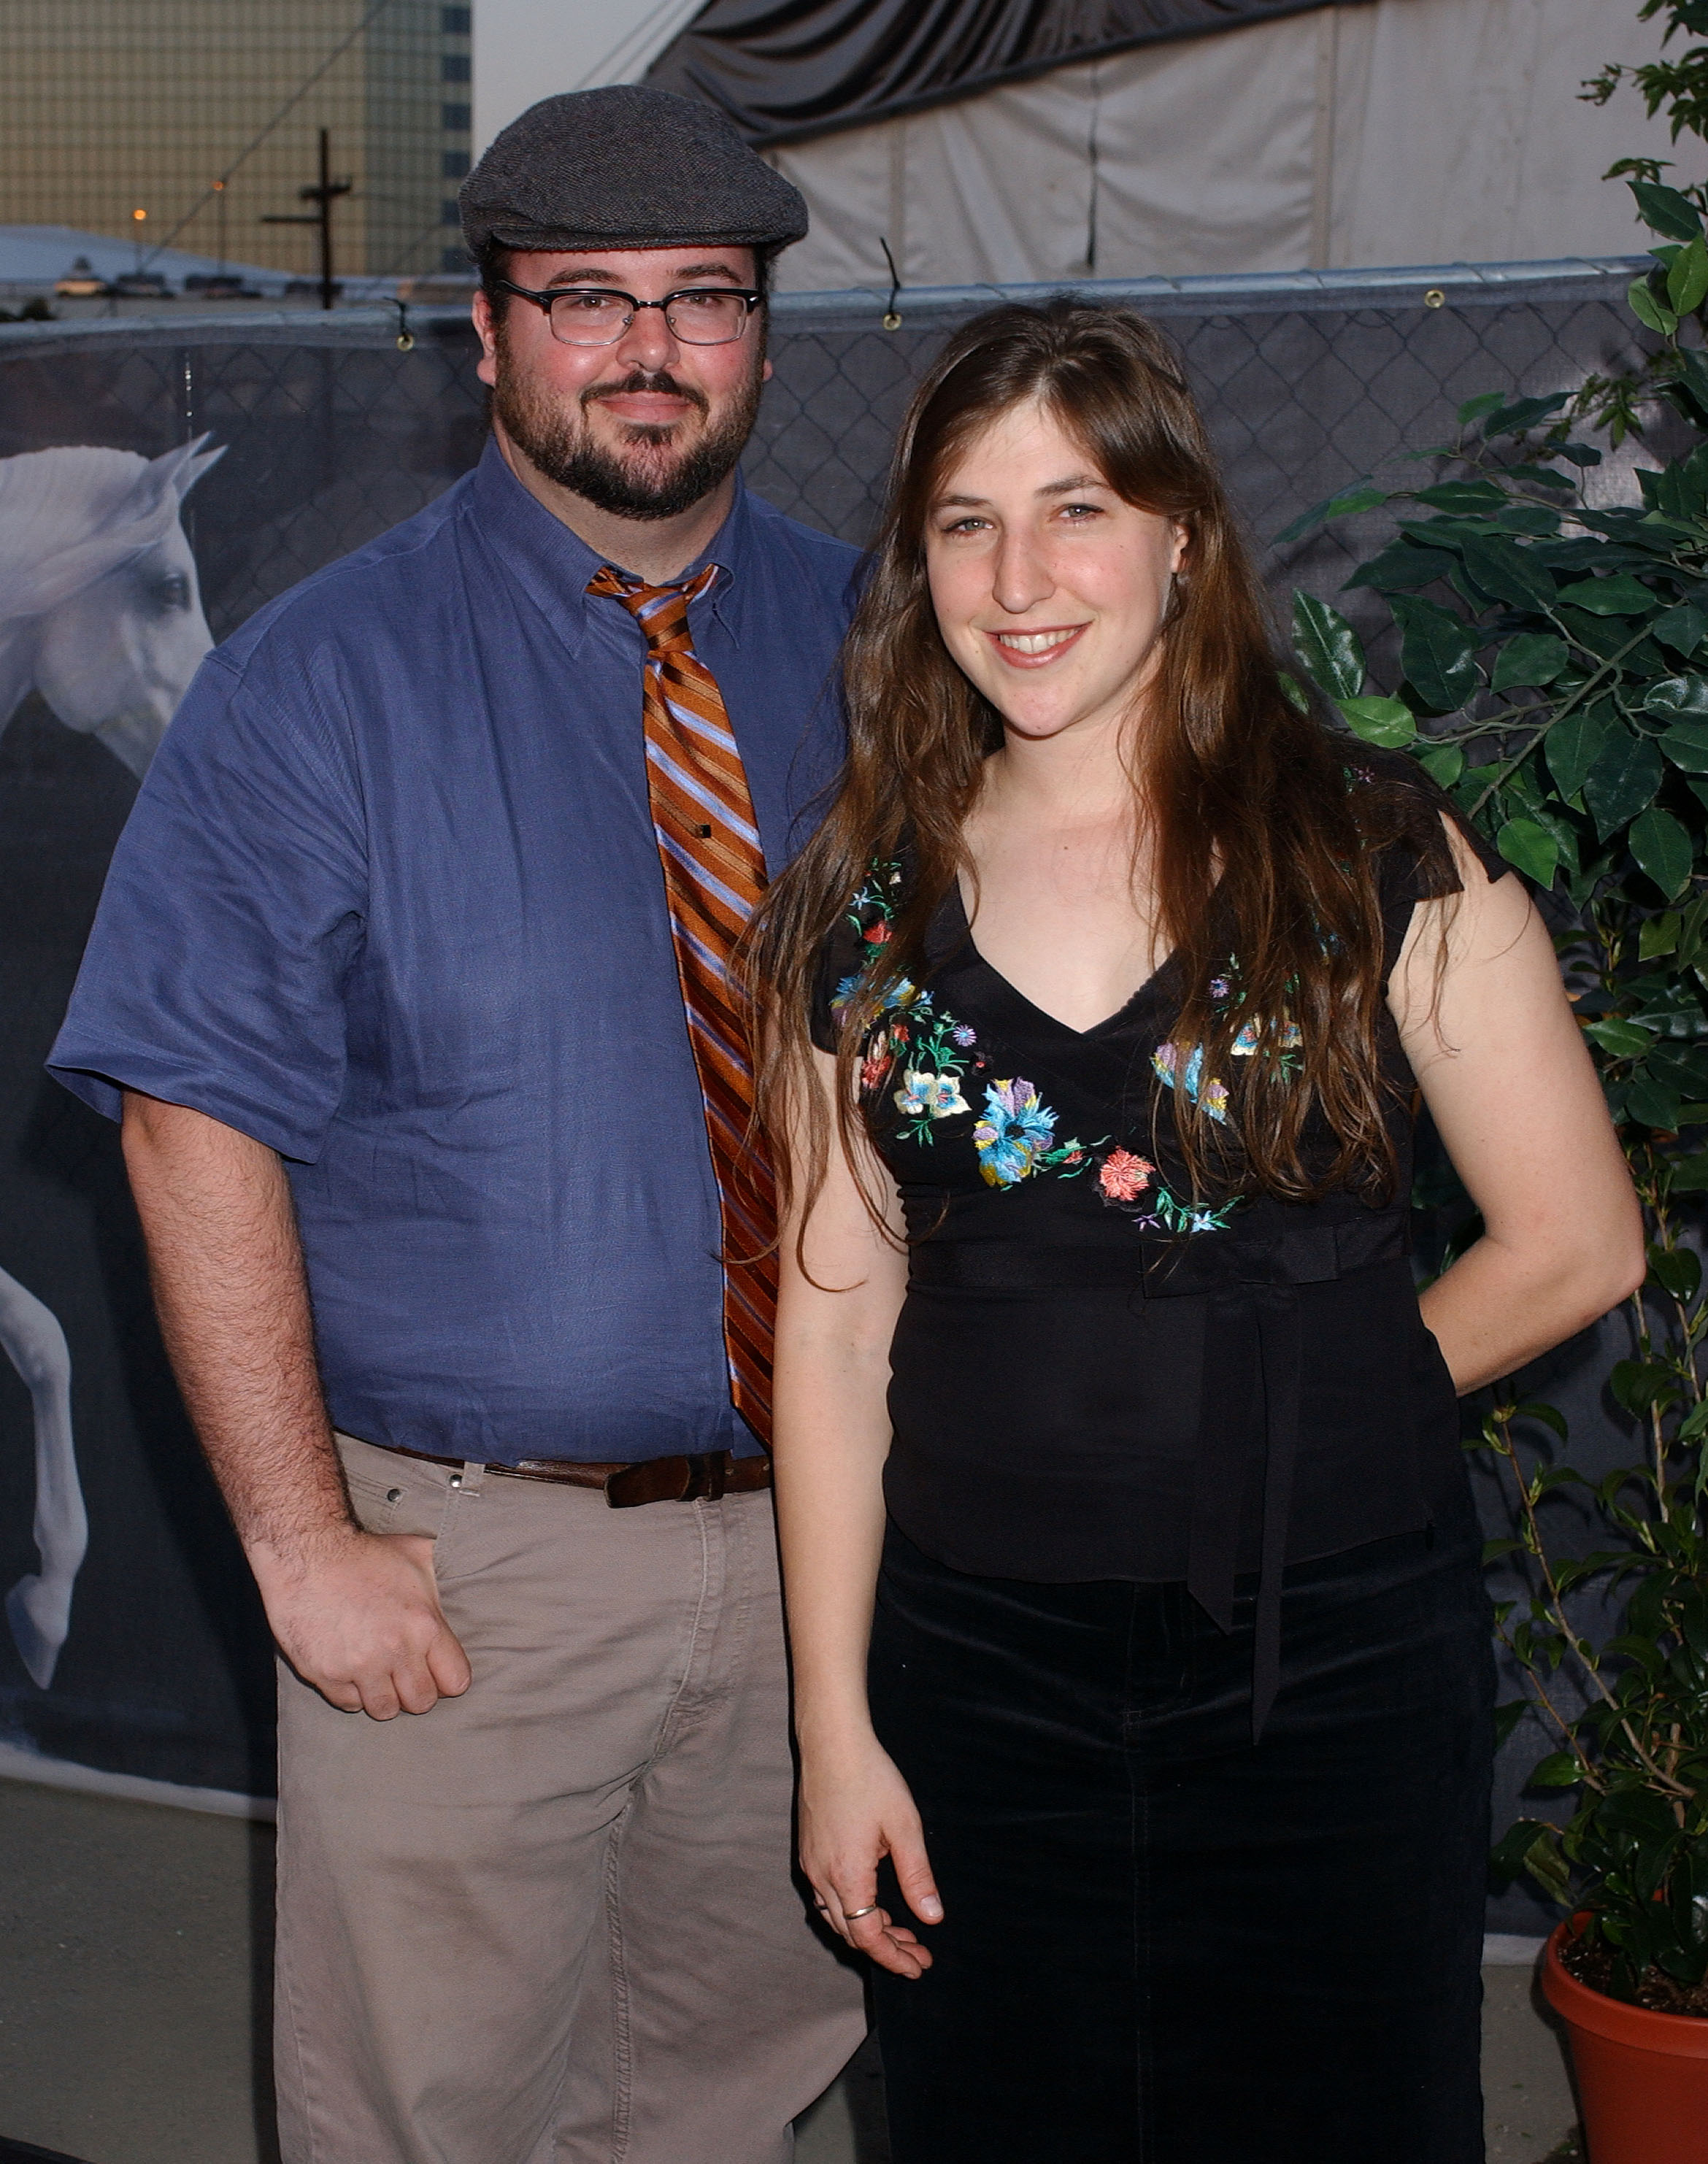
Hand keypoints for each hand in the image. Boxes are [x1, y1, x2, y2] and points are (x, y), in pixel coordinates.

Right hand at [248, 1526, 471, 1718]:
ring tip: (378, 1677)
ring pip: (385, 1710)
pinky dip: (352, 1694)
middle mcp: (396, 1651)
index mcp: (425, 1625)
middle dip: (416, 1693)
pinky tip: (351, 1672)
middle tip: (404, 1676)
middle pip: (422, 1703)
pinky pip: (349, 1704)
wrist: (306, 1554)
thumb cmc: (363, 1553)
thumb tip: (465, 1566)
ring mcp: (359, 1666)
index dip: (447, 1679)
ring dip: (385, 1697)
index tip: (435, 1670)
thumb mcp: (416, 1555)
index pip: (456, 1680)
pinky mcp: (326, 1674)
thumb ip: (441, 1577)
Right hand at [799, 1729, 941, 1978]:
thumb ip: (917, 1876)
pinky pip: (826, 1897)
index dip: (893, 1957)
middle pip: (851, 1932)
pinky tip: (872, 1902)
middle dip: (885, 1948)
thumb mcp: (904, 1827)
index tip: (917, 1967)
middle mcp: (822, 1877)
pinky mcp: (808, 1851)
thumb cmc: (871, 1779)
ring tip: (901, 1931)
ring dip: (867, 1930)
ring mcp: (811, 1864)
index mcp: (848, 1875)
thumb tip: (932, 1918)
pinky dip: (851, 1911)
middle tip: (918, 1954)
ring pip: (836, 1917)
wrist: (831, 1743)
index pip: (867, 1936)